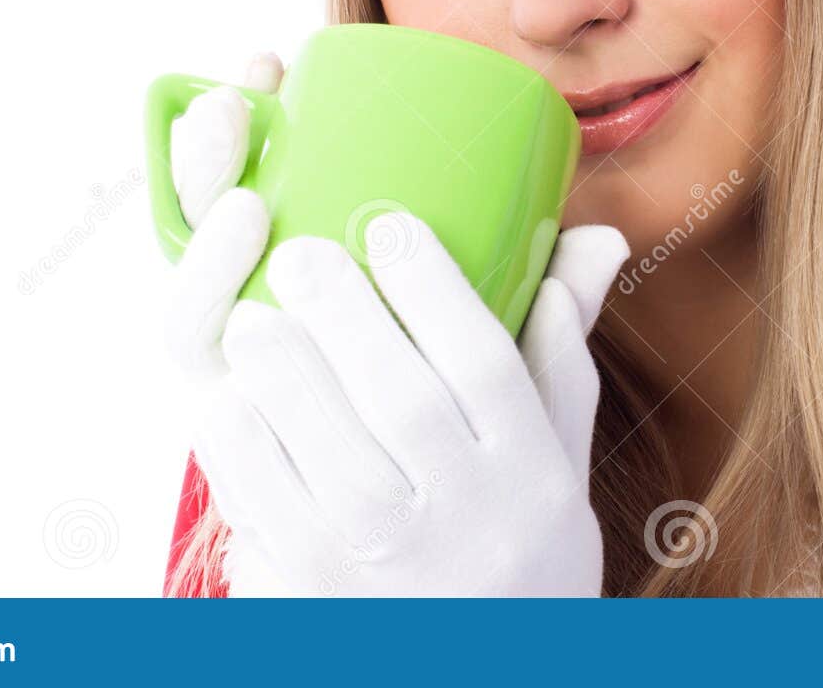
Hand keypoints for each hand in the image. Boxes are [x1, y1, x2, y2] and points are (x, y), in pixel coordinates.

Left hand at [163, 52, 629, 594]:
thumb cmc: (522, 571)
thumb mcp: (560, 473)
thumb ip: (560, 362)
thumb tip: (591, 246)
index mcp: (532, 479)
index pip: (485, 361)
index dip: (434, 285)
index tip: (391, 227)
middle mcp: (465, 520)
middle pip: (398, 394)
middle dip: (343, 311)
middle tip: (302, 255)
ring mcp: (385, 562)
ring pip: (322, 444)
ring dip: (279, 369)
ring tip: (255, 321)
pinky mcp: (311, 594)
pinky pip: (260, 502)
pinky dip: (237, 443)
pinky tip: (230, 400)